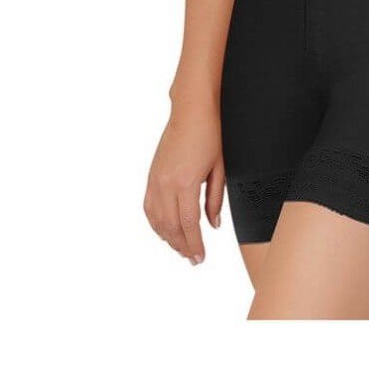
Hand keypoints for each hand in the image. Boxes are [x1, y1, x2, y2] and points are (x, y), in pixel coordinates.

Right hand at [143, 104, 224, 264]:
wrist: (192, 111)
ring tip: (180, 248)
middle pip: (171, 226)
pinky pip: (149, 206)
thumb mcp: (219, 168)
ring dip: (168, 237)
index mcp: (186, 183)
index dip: (195, 244)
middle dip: (182, 246)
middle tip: (192, 259)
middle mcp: (166, 184)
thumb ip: (215, 199)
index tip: (200, 257)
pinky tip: (164, 230)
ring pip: (157, 219)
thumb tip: (213, 225)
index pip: (189, 224)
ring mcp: (156, 179)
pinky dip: (155, 222)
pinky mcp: (151, 175)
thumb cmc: (210, 135)